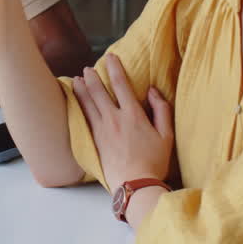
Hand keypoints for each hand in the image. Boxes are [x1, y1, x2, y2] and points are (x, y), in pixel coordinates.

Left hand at [72, 54, 173, 188]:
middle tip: (87, 69)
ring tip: (76, 80)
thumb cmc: (154, 162)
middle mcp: (114, 119)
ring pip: (88, 104)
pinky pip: (84, 119)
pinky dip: (79, 107)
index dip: (114, 68)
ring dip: (81, 90)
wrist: (135, 185)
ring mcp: (102, 130)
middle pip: (99, 92)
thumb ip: (161, 110)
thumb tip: (152, 91)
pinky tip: (76, 103)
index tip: (111, 58)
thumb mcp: (166, 135)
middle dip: (92, 77)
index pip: (121, 85)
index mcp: (133, 115)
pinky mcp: (95, 141)